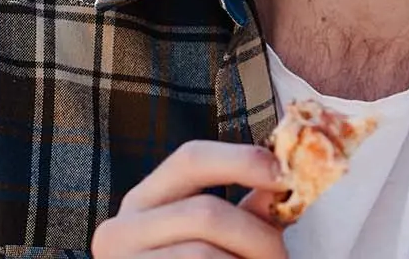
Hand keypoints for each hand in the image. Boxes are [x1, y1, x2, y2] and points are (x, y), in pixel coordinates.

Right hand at [92, 141, 289, 258]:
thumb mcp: (216, 239)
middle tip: (281, 257)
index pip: (191, 159)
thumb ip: (247, 212)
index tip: (285, 175)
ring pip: (203, 253)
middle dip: (256, 235)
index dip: (242, 160)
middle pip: (204, 212)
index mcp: (143, 202)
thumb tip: (288, 177)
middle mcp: (120, 229)